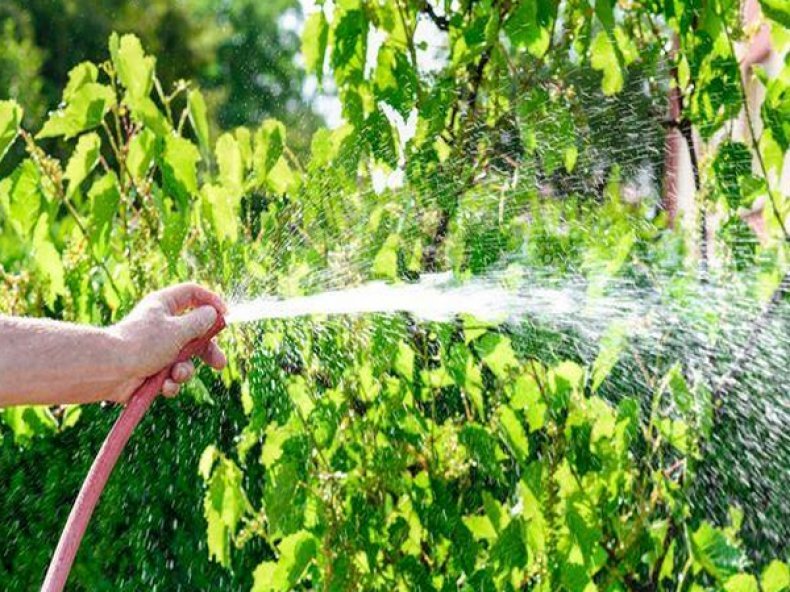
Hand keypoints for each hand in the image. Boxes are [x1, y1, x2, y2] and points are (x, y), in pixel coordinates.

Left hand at [107, 283, 227, 402]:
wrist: (108, 371)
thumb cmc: (142, 343)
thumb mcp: (178, 329)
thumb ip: (200, 322)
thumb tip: (212, 314)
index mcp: (165, 306)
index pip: (193, 294)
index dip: (211, 301)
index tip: (227, 316)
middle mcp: (162, 325)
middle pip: (195, 333)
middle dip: (207, 351)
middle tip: (218, 363)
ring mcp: (157, 349)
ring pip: (185, 360)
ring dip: (185, 371)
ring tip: (176, 375)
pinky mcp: (152, 371)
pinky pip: (171, 377)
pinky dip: (170, 383)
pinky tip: (164, 385)